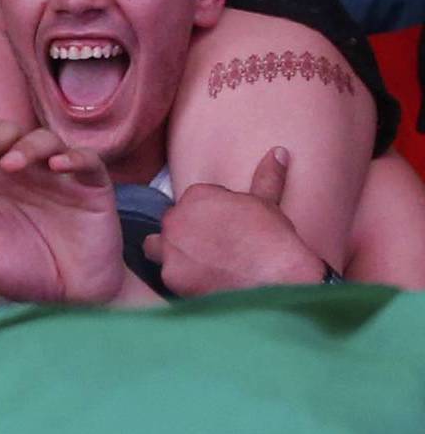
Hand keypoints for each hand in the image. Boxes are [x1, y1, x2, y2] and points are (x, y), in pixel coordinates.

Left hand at [0, 118, 122, 304]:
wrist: (73, 296)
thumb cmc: (22, 273)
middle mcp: (24, 170)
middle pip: (6, 133)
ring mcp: (58, 174)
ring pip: (44, 139)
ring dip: (25, 146)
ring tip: (10, 165)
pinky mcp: (91, 184)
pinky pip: (87, 160)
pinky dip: (73, 158)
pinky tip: (57, 166)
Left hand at [142, 146, 324, 293]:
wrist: (272, 276)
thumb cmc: (271, 238)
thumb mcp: (267, 203)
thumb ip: (266, 176)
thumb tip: (278, 152)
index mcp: (196, 195)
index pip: (194, 201)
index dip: (210, 215)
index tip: (225, 227)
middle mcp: (176, 218)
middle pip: (174, 222)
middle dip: (187, 231)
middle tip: (212, 247)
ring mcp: (169, 247)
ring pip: (156, 245)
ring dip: (169, 250)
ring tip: (193, 262)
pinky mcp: (170, 275)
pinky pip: (167, 274)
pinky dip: (180, 278)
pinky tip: (200, 282)